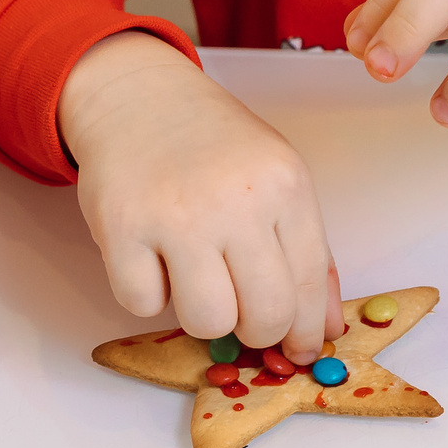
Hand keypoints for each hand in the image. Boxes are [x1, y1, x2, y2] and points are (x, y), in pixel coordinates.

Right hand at [60, 32, 341, 360]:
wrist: (140, 97)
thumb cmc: (214, 144)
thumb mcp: (278, 179)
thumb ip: (308, 253)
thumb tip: (325, 329)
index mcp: (284, 185)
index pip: (307, 284)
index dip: (306, 332)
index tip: (299, 350)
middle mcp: (235, 200)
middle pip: (264, 316)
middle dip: (257, 333)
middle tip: (244, 316)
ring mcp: (176, 215)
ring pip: (207, 322)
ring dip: (203, 316)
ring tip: (197, 280)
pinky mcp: (122, 228)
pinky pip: (143, 306)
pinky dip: (149, 295)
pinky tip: (154, 260)